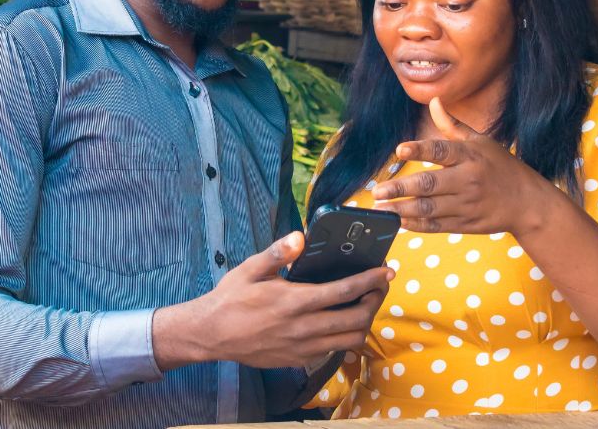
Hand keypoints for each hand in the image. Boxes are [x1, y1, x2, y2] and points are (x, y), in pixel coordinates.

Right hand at [152, 232, 391, 370]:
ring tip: (364, 306)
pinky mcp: (299, 359)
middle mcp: (303, 327)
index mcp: (294, 301)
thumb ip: (278, 253)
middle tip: (379, 288)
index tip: (386, 272)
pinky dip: (344, 337)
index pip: (344, 291)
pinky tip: (339, 323)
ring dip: (364, 322)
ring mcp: (303, 347)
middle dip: (375, 302)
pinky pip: (333, 351)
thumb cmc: (230, 299)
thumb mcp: (250, 269)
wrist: (211, 335)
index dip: (370, 281)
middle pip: (357, 319)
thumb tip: (301, 236)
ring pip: (350, 340)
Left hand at [370, 98, 562, 235]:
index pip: (442, 151)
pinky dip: (417, 225)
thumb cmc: (501, 167)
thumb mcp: (481, 142)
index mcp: (470, 156)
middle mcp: (468, 180)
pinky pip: (437, 226)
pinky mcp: (466, 224)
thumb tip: (433, 100)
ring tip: (380, 209)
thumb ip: (452, 125)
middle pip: (430, 185)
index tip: (399, 150)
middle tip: (377, 191)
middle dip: (401, 188)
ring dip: (402, 210)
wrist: (529, 203)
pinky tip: (398, 222)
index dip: (420, 150)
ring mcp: (467, 205)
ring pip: (430, 209)